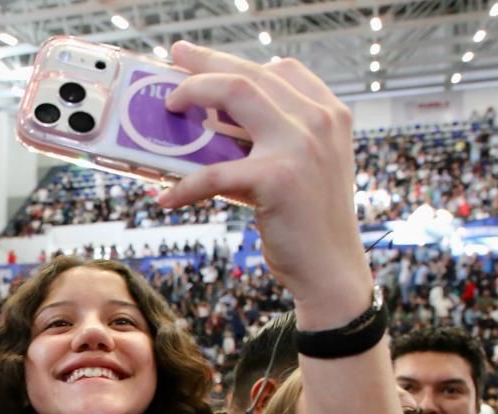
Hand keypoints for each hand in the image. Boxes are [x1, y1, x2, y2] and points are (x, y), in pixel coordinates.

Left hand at [157, 43, 369, 321]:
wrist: (331, 270)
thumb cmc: (308, 223)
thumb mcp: (301, 169)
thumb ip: (272, 142)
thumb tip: (212, 127)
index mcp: (328, 114)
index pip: (280, 70)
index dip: (238, 61)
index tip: (204, 60)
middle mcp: (319, 121)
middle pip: (251, 73)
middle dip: (205, 61)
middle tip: (174, 60)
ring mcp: (301, 145)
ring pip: (235, 94)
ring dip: (193, 94)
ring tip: (169, 109)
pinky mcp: (278, 178)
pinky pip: (214, 172)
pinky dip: (184, 186)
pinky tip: (166, 198)